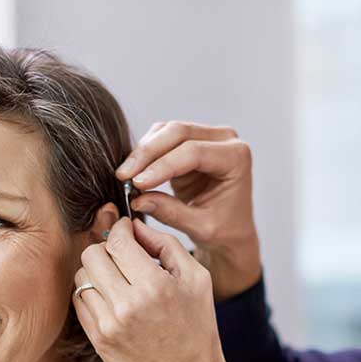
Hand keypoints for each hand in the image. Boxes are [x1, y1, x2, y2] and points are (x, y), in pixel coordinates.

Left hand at [74, 217, 242, 361]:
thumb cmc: (197, 329)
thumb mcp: (196, 279)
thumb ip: (165, 244)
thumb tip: (134, 226)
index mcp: (155, 286)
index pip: (117, 241)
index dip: (119, 229)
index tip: (125, 229)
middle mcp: (127, 304)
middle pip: (92, 255)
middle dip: (106, 248)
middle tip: (122, 256)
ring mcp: (108, 324)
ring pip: (81, 277)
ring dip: (96, 271)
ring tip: (118, 279)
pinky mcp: (98, 339)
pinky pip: (80, 301)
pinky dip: (92, 293)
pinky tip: (111, 298)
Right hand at [116, 121, 261, 300]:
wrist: (231, 230)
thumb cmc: (224, 230)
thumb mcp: (200, 227)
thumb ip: (170, 212)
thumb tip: (137, 199)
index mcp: (237, 158)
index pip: (194, 152)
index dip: (162, 166)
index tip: (137, 183)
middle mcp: (224, 140)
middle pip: (178, 132)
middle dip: (147, 153)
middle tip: (123, 176)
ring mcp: (207, 136)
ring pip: (166, 131)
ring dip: (143, 152)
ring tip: (125, 176)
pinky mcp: (189, 140)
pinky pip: (161, 137)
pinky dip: (145, 152)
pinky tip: (133, 171)